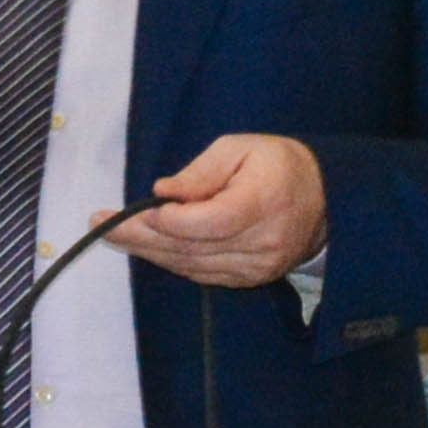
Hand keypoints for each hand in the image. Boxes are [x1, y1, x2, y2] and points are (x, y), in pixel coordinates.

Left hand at [107, 135, 326, 287]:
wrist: (326, 200)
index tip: (138, 209)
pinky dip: (172, 260)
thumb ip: (201, 172)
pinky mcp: (250, 279)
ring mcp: (256, 267)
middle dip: (141, 237)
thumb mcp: (240, 148)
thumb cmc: (278, 164)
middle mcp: (261, 243)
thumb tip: (162, 193)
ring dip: (149, 251)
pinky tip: (148, 247)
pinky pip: (201, 273)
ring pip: (190, 265)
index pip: (206, 222)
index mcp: (262, 203)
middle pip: (190, 248)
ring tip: (113, 235)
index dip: (168, 220)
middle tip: (101, 225)